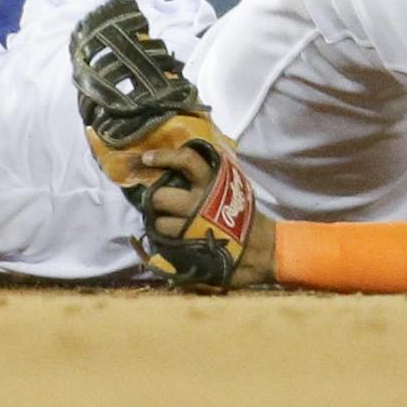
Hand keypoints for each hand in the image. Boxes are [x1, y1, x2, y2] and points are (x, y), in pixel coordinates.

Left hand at [139, 144, 275, 288]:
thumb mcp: (233, 185)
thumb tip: (184, 161)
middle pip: (160, 196)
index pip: (186, 160)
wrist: (260, 248)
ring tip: (172, 224)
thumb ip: (211, 173)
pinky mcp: (189, 249)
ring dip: (162, 224)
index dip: (164, 157)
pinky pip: (166, 243)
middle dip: (157, 199)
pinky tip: (174, 239)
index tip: (147, 158)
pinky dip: (167, 241)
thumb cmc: (245, 213)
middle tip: (162, 201)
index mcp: (213, 182)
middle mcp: (199, 202)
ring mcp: (192, 227)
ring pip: (160, 223)